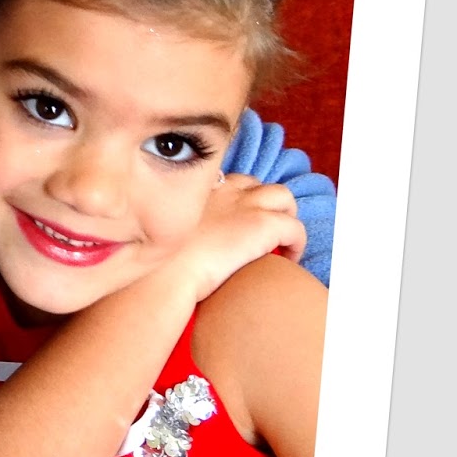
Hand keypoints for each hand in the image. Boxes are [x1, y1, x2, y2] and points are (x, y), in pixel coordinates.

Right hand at [171, 174, 306, 302]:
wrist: (166, 273)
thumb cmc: (159, 263)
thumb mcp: (165, 232)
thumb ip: (179, 226)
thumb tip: (182, 242)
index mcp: (199, 189)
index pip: (230, 183)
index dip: (239, 202)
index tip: (238, 224)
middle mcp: (223, 189)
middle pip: (256, 185)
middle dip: (264, 205)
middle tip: (261, 234)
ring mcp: (245, 204)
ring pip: (283, 197)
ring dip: (285, 217)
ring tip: (280, 243)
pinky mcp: (262, 224)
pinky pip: (295, 228)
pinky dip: (296, 242)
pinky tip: (288, 259)